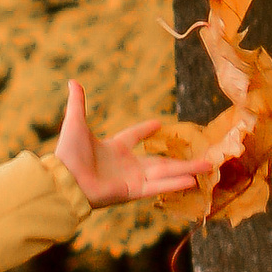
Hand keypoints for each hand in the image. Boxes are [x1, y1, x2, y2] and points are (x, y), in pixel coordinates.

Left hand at [52, 80, 219, 206]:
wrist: (63, 179)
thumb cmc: (68, 153)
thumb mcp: (75, 123)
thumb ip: (78, 103)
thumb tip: (72, 81)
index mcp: (113, 149)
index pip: (134, 137)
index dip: (145, 130)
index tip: (158, 123)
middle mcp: (126, 165)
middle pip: (161, 161)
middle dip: (183, 161)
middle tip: (205, 157)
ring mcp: (131, 179)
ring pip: (165, 173)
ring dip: (187, 170)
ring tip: (208, 167)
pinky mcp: (133, 191)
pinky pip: (157, 186)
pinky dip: (173, 183)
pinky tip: (192, 180)